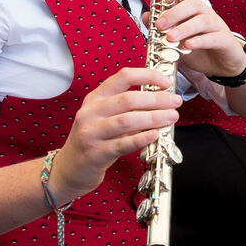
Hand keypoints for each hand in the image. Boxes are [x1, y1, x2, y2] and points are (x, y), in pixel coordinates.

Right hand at [49, 66, 179, 200]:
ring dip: (154, 117)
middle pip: (128, 99)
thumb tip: (162, 99)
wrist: (69, 169)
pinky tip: (155, 134)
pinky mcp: (95, 153)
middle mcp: (91, 112)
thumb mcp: (104, 117)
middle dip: (157, 99)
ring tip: (171, 117)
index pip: (123, 77)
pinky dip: (141, 138)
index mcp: (96, 98)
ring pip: (127, 120)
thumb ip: (127, 108)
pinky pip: (122, 144)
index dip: (148, 76)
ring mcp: (91, 133)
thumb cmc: (94, 140)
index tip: (166, 83)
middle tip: (176, 102)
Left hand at [149, 0, 245, 79]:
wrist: (221, 65)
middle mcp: (205, 13)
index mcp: (193, 8)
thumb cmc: (199, 48)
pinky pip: (213, 38)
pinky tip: (188, 46)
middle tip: (159, 26)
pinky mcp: (224, 41)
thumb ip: (161, 27)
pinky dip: (199, 41)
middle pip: (193, 3)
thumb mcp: (176, 38)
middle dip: (174, 13)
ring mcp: (217, 26)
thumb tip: (146, 16)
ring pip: (202, 20)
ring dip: (184, 28)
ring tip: (170, 38)